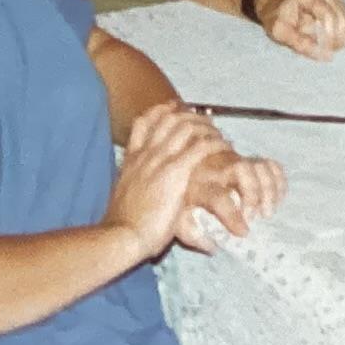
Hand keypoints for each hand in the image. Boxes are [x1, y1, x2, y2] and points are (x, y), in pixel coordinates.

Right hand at [108, 104, 229, 257]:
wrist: (120, 237)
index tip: (175, 108)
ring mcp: (160, 161)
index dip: (162, 111)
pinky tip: (224, 149)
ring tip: (219, 134)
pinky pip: (200, 148)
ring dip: (206, 127)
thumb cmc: (123, 226)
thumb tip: (147, 196)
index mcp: (131, 160)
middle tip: (207, 121)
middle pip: (168, 117)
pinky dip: (215, 144)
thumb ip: (137, 189)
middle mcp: (145, 154)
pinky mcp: (175, 172)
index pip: (143, 122)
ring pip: (186, 127)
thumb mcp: (126, 199)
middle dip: (191, 115)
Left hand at [173, 147, 287, 251]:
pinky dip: (278, 180)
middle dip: (254, 194)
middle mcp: (218, 168)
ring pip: (258, 165)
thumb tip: (212, 247)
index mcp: (200, 183)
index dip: (233, 216)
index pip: (218, 197)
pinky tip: (277, 199)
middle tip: (257, 218)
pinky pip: (270, 164)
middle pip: (243, 169)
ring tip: (268, 212)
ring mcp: (236, 161)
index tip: (243, 233)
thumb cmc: (183, 200)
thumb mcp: (178, 218)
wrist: (183, 169)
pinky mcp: (249, 160)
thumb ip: (191, 234)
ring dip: (269, 189)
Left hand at [264, 0, 344, 60]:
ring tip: (325, 46)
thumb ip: (300, 43)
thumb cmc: (276, 17)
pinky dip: (342, 36)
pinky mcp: (341, 5)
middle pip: (343, 20)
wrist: (275, 5)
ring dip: (339, 39)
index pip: (328, 16)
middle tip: (324, 50)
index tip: (324, 51)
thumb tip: (327, 56)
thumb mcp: (280, 31)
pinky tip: (329, 40)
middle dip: (335, 39)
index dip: (328, 37)